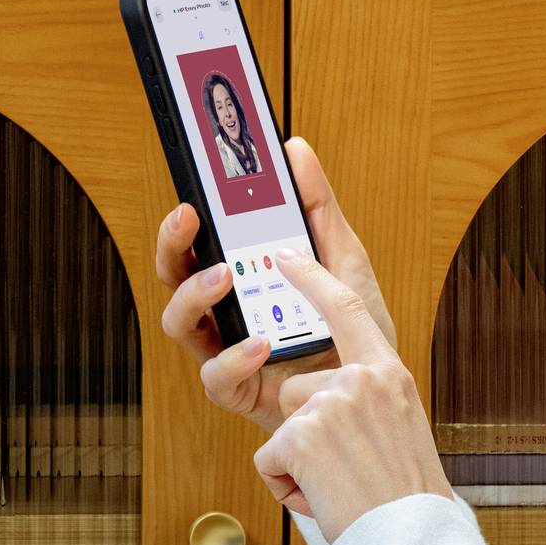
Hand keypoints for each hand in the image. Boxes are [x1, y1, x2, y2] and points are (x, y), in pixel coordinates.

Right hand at [153, 136, 400, 433]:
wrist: (373, 394)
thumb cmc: (352, 327)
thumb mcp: (344, 258)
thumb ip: (318, 207)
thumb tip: (295, 150)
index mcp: (243, 275)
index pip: (199, 242)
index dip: (184, 220)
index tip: (192, 195)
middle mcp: (224, 311)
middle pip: (174, 275)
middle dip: (172, 246)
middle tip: (189, 221)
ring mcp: (226, 350)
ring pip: (180, 323)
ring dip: (193, 295)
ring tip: (224, 277)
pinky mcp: (238, 391)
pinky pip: (216, 376)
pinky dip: (232, 357)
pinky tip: (259, 343)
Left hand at [251, 241, 454, 539]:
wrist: (413, 542)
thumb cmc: (408, 500)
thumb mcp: (400, 430)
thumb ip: (368, 401)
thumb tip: (325, 402)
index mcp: (390, 372)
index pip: (347, 307)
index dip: (312, 278)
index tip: (284, 256)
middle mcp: (362, 379)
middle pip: (297, 389)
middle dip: (305, 432)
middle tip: (348, 469)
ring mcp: (331, 403)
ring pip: (282, 426)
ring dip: (297, 463)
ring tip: (340, 486)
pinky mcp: (301, 433)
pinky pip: (269, 459)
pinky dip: (287, 486)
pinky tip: (324, 498)